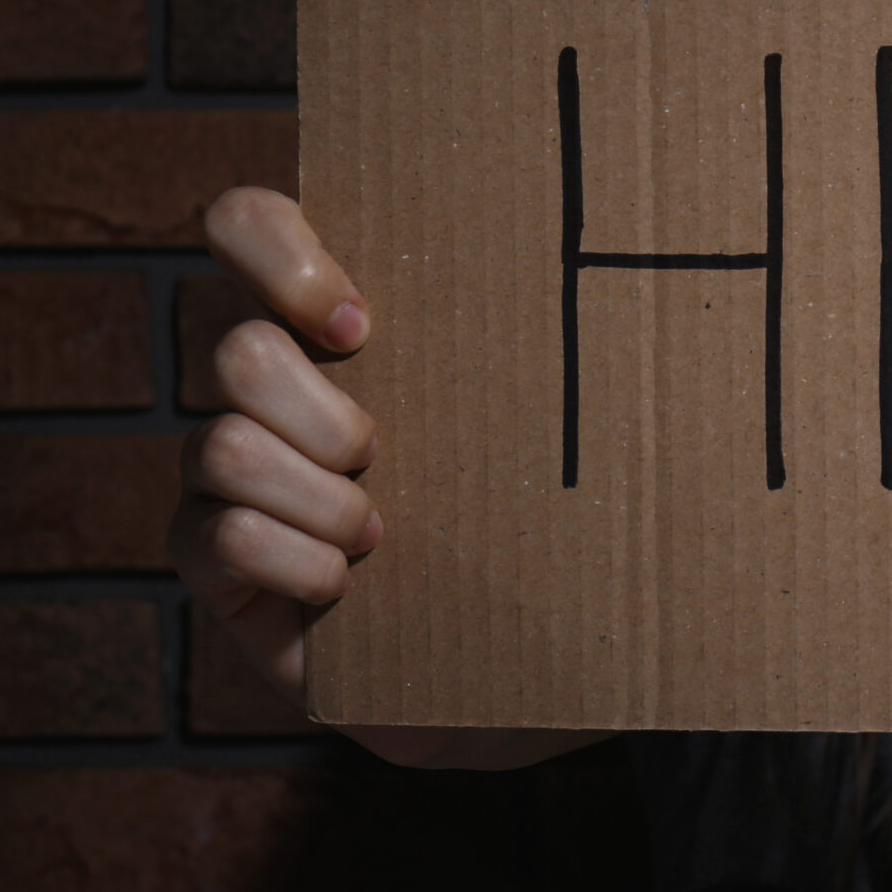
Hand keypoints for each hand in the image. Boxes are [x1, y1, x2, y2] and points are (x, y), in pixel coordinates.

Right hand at [166, 187, 602, 768]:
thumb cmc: (531, 525)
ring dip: (325, 504)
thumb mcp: (541, 425)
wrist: (505, 666)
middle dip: (327, 417)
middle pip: (238, 350)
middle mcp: (260, 389)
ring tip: (379, 536)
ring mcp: (222, 473)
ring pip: (229, 446)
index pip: (246, 225)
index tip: (361, 324)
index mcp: (326, 328)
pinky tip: (346, 587)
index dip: (279, 253)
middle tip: (384, 457)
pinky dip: (302, 566)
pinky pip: (222, 537)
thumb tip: (684, 240)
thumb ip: (554, 343)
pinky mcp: (207, 559)